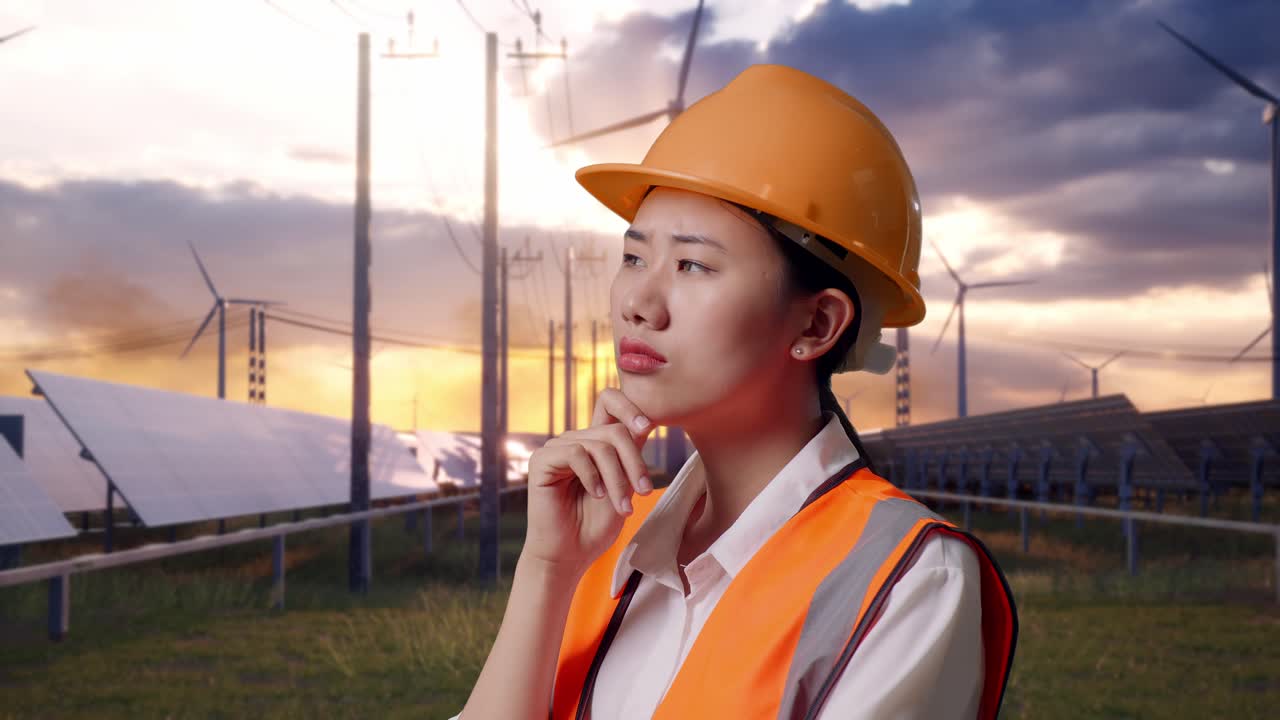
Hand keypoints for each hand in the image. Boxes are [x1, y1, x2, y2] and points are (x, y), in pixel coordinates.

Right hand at [521, 388, 656, 580]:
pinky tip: (596, 495)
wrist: (570, 555)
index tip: (647, 428)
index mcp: (594, 442)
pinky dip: (592, 476)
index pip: (609, 402)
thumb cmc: (596, 525)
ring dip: (617, 479)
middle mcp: (575, 440)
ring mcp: (557, 448)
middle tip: (643, 492)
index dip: (630, 406)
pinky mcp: (541, 460)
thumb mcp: (624, 486)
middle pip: (614, 430)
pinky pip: (576, 453)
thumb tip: (644, 423)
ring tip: (623, 507)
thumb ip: (630, 454)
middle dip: (634, 462)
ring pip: (600, 445)